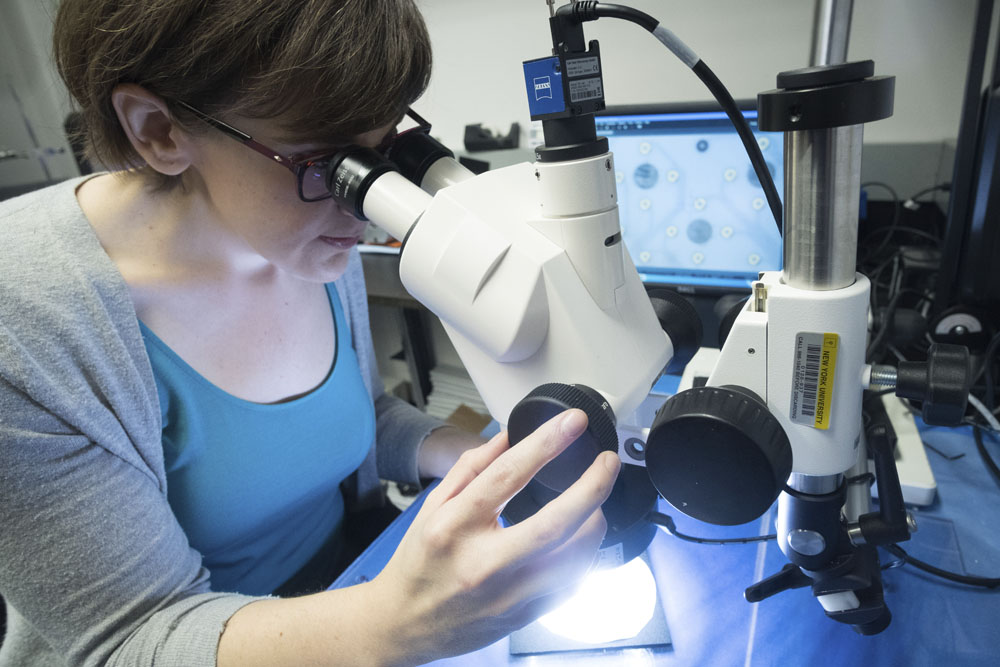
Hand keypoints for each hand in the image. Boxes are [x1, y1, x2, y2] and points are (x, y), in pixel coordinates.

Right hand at [372, 408, 619, 663]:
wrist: (404, 624)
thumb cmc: (419, 562)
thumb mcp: (431, 506)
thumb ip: (471, 468)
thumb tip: (509, 435)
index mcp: (454, 526)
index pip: (508, 475)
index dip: (546, 443)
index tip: (573, 422)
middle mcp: (483, 563)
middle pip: (554, 523)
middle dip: (591, 487)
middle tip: (608, 461)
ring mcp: (506, 595)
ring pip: (573, 558)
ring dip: (594, 523)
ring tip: (595, 501)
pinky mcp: (523, 615)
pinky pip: (571, 584)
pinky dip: (584, 555)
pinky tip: (581, 536)